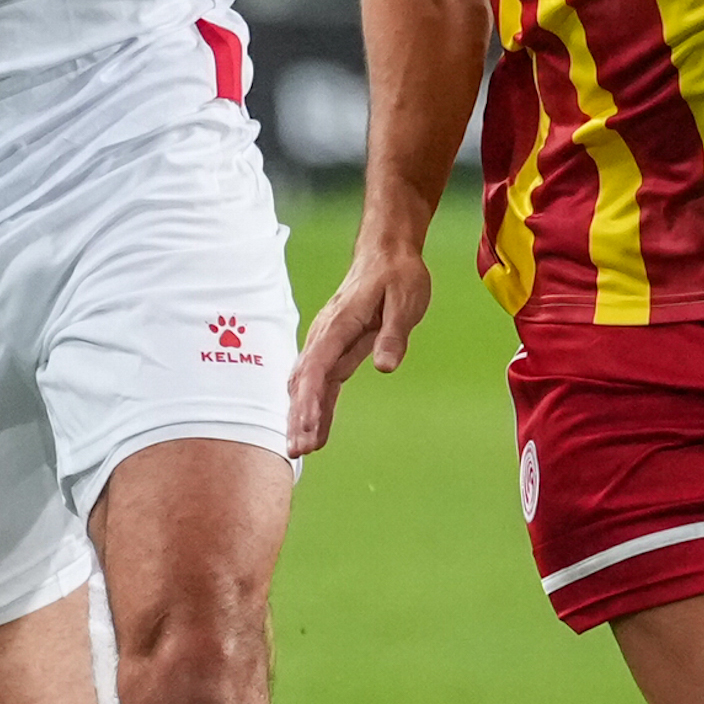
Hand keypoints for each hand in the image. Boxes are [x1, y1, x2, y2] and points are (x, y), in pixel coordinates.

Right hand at [287, 243, 434, 456]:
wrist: (386, 253)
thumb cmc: (397, 275)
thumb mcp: (405, 302)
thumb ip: (393, 335)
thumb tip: (386, 366)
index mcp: (339, 324)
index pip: (318, 367)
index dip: (311, 400)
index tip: (308, 427)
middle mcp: (325, 334)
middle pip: (305, 380)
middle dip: (299, 416)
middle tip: (297, 450)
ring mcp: (326, 341)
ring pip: (306, 383)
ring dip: (300, 415)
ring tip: (300, 448)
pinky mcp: (334, 348)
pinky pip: (319, 380)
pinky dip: (312, 404)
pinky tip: (311, 428)